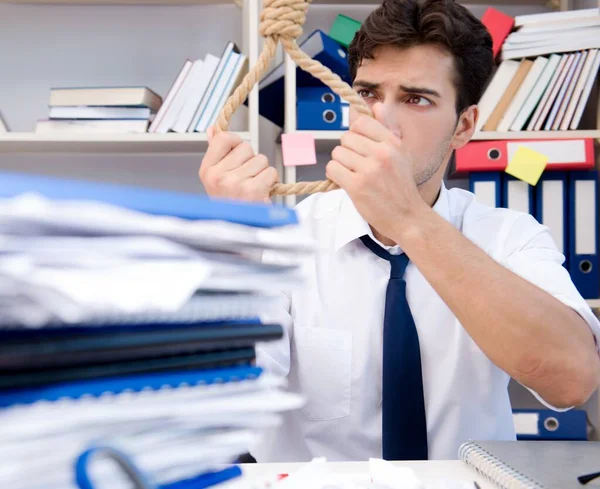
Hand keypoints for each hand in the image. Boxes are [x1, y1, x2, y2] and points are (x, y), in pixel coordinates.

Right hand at [199, 127, 277, 202]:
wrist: (239, 231)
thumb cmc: (230, 205)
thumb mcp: (216, 179)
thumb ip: (216, 153)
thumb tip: (212, 130)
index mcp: (207, 171)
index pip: (224, 138)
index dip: (236, 143)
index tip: (238, 155)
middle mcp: (218, 176)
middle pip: (246, 147)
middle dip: (251, 161)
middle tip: (246, 179)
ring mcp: (235, 183)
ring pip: (261, 159)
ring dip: (262, 172)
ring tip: (253, 187)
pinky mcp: (253, 190)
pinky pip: (270, 171)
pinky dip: (271, 181)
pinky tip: (262, 192)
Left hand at [325, 105, 426, 239]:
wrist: (407, 216)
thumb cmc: (401, 186)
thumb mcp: (401, 153)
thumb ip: (387, 129)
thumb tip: (377, 104)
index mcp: (392, 143)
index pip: (361, 122)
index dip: (355, 133)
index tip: (359, 146)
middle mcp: (381, 153)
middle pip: (346, 138)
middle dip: (347, 151)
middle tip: (357, 164)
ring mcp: (369, 170)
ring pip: (337, 153)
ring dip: (340, 164)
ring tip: (352, 174)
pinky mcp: (357, 186)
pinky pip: (332, 168)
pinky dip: (334, 175)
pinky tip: (344, 181)